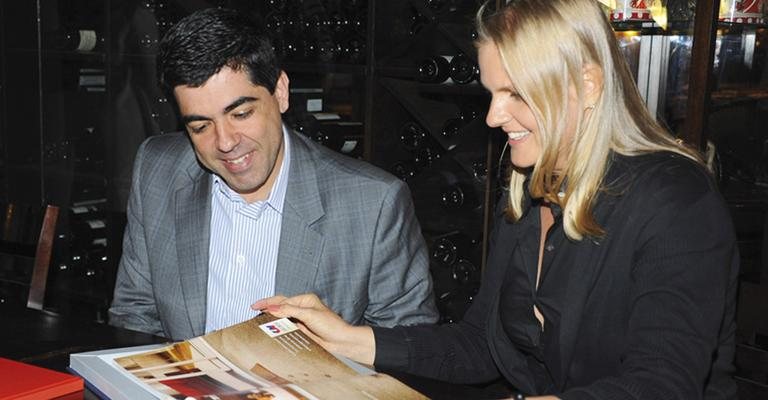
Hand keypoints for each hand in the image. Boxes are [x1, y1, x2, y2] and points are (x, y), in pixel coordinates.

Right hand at [251, 293, 375, 364]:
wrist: (341, 342)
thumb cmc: (331, 325)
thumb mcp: (310, 315)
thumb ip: (290, 310)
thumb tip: (273, 307)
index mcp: (305, 300)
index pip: (283, 300)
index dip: (269, 303)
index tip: (256, 306)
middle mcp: (302, 308)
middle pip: (280, 306)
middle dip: (267, 308)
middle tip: (253, 310)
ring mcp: (301, 320)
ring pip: (281, 318)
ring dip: (271, 319)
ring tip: (257, 321)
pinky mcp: (301, 330)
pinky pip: (286, 328)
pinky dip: (277, 329)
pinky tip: (269, 331)